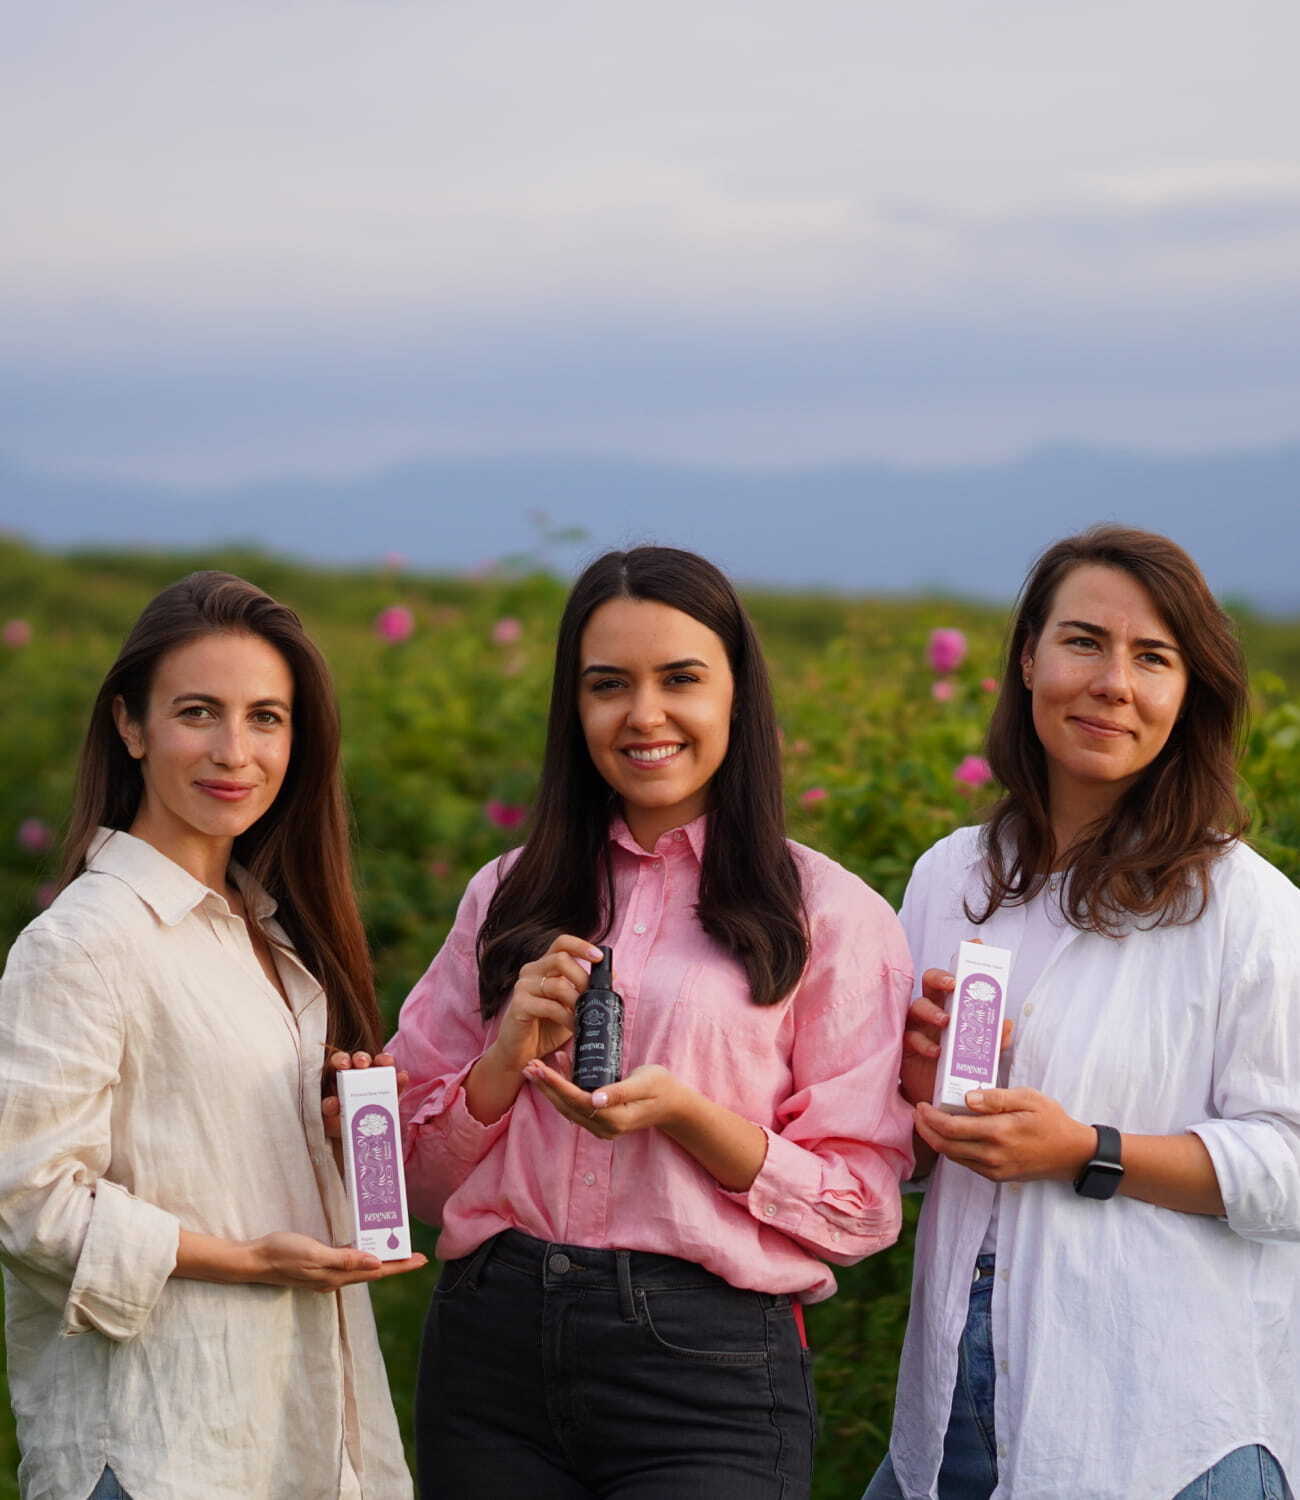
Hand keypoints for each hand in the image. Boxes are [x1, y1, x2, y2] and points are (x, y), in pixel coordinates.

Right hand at [246, 1231, 426, 1290]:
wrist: (254, 1259)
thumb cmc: (283, 1253)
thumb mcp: (314, 1254)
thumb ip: (344, 1259)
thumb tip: (375, 1262)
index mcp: (336, 1276)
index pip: (376, 1271)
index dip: (400, 1265)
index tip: (421, 1260)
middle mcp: (334, 1278)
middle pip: (373, 1272)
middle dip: (397, 1264)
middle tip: (418, 1256)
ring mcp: (326, 1274)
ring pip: (361, 1269)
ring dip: (382, 1261)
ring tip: (399, 1252)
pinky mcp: (318, 1267)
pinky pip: (348, 1264)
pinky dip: (363, 1257)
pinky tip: (366, 1251)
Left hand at [322, 1051, 407, 1139]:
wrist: (353, 1135)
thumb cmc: (337, 1123)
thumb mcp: (329, 1118)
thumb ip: (329, 1110)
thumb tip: (333, 1102)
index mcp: (337, 1077)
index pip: (338, 1061)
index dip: (340, 1059)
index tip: (343, 1064)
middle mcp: (357, 1074)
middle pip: (359, 1059)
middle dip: (361, 1058)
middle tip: (363, 1063)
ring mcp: (374, 1082)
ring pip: (379, 1066)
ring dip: (382, 1061)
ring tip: (386, 1063)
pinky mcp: (389, 1092)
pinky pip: (395, 1083)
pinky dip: (399, 1079)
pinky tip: (402, 1077)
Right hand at [487, 935, 604, 1073]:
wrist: (523, 1054)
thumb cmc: (547, 1028)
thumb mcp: (572, 1006)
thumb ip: (587, 989)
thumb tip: (614, 975)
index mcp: (545, 966)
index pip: (562, 943)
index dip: (581, 946)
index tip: (599, 957)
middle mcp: (531, 971)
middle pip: (561, 959)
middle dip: (583, 978)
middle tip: (594, 997)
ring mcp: (523, 986)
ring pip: (557, 984)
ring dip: (577, 1001)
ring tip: (586, 1016)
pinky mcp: (519, 1004)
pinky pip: (549, 1006)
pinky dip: (567, 1016)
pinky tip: (574, 1026)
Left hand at [523, 1060, 689, 1139]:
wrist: (674, 1106)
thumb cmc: (661, 1088)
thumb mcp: (645, 1084)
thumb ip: (620, 1091)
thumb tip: (595, 1098)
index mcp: (614, 1118)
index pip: (577, 1101)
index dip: (557, 1085)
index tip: (540, 1067)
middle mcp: (604, 1127)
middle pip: (567, 1107)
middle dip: (546, 1086)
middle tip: (528, 1066)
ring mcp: (601, 1127)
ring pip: (568, 1108)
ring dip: (550, 1089)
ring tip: (534, 1069)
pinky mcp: (600, 1120)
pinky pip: (576, 1106)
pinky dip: (563, 1090)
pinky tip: (557, 1071)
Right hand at [899, 969, 1013, 1107]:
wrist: (944, 1100)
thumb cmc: (961, 1069)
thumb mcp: (981, 1055)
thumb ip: (994, 1041)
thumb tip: (1006, 1025)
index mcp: (952, 1006)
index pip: (957, 979)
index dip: (965, 960)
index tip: (977, 946)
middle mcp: (933, 1011)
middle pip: (930, 981)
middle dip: (942, 978)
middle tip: (954, 984)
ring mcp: (917, 1026)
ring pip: (916, 1006)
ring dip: (932, 1010)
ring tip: (946, 1021)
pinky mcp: (906, 1046)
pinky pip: (909, 1037)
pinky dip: (923, 1042)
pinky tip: (936, 1051)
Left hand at [914, 1088, 1094, 1182]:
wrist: (1072, 1155)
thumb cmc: (1051, 1121)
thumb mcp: (1028, 1099)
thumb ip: (996, 1098)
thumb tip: (966, 1098)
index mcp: (998, 1132)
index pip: (952, 1128)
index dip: (930, 1118)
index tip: (921, 1105)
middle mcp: (992, 1155)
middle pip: (946, 1145)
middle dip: (926, 1129)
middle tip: (918, 1113)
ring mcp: (994, 1169)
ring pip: (953, 1157)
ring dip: (936, 1141)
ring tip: (928, 1123)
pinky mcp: (997, 1177)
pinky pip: (966, 1164)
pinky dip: (952, 1150)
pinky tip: (950, 1136)